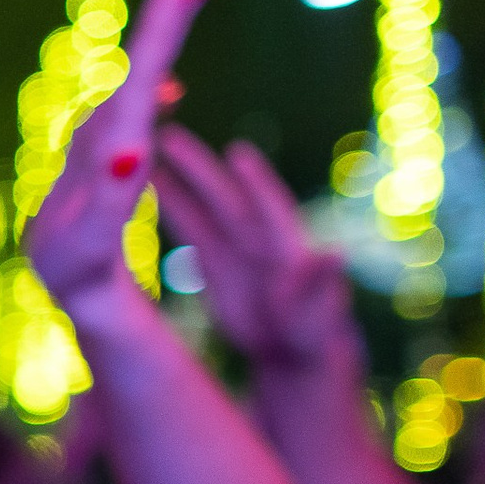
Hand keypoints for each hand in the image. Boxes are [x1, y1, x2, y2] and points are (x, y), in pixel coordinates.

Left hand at [27, 0, 219, 324]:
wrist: (59, 294)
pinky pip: (134, 112)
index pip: (139, 73)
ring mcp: (103, 147)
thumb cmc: (83, 279)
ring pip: (135, 81)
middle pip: (137, 65)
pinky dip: (152, 87)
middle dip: (166, 14)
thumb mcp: (93, 247)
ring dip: (160, 38)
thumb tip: (132, 149)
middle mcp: (101, 138)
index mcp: (106, 150)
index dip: (166, 20)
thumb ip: (111, 200)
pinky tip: (169, 90)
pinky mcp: (108, 164)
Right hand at [153, 126, 357, 376]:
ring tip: (149, 152)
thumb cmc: (312, 330)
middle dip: (200, 169)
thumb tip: (336, 252)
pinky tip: (148, 183)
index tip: (236, 153)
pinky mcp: (213, 260)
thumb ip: (319, 282)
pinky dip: (171, 205)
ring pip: (202, 208)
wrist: (291, 347)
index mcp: (286, 248)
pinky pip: (189, 227)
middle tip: (169, 136)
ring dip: (177, 181)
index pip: (269, 209)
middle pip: (226, 199)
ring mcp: (234, 246)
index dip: (256, 182)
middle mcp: (258, 239)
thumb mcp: (316, 312)